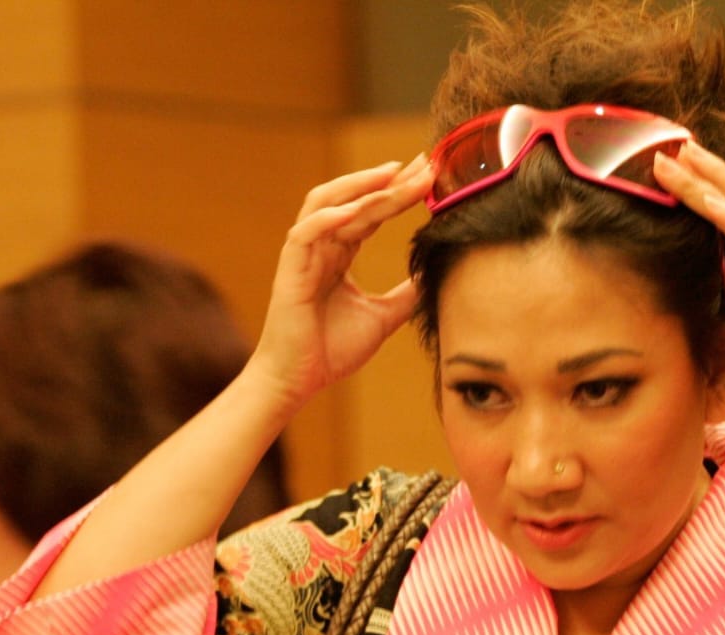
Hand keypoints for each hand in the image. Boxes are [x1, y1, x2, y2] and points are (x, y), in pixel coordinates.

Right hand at [249, 155, 435, 408]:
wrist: (300, 380)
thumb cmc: (332, 350)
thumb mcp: (383, 317)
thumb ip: (407, 295)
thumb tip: (434, 278)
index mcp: (339, 254)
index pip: (370, 212)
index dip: (398, 192)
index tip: (427, 175)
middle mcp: (321, 247)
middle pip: (355, 200)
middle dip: (388, 181)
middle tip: (421, 165)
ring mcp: (303, 255)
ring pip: (327, 205)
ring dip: (359, 187)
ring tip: (391, 175)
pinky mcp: (289, 271)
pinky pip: (304, 234)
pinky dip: (327, 219)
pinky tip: (353, 211)